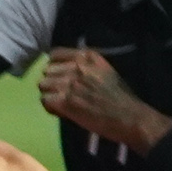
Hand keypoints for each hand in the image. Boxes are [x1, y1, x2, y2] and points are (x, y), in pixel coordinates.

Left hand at [37, 49, 171, 152]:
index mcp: (87, 57)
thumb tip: (64, 68)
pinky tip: (61, 111)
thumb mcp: (104, 70)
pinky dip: (50, 107)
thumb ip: (85, 65)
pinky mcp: (66, 101)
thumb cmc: (119, 95)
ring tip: (61, 103)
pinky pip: (45, 100)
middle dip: (52, 82)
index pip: (55, 54)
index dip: (54, 67)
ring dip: (50, 94)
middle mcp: (77, 67)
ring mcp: (70, 83)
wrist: (129, 116)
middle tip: (62, 94)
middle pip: (47, 71)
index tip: (59, 76)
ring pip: (43, 85)